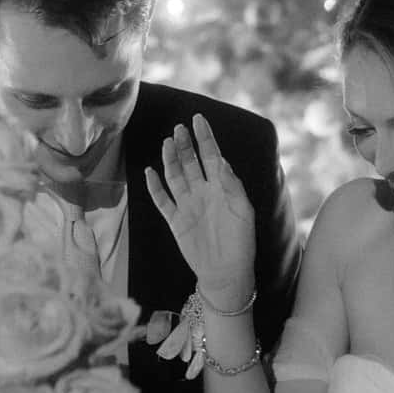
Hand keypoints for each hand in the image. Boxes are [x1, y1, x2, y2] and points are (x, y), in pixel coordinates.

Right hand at [147, 116, 258, 309]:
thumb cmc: (241, 243)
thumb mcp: (243, 212)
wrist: (227, 273)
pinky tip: (150, 171)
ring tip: (168, 142)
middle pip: (190, 162)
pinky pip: (162, 200)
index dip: (205, 137)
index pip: (211, 156)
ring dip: (171, 159)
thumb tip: (220, 162)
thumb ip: (231, 186)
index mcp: (221, 188)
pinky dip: (154, 186)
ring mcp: (187, 206)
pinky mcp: (175, 221)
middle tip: (179, 128)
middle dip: (185, 144)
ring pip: (175, 176)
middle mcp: (202, 193)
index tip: (198, 119)